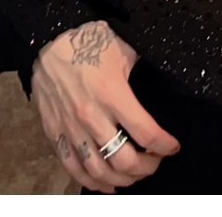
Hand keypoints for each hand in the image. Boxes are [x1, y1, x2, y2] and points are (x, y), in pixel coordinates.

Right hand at [31, 20, 181, 193]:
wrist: (48, 39)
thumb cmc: (88, 40)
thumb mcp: (123, 47)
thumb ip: (142, 66)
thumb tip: (164, 74)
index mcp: (112, 93)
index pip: (145, 132)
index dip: (164, 145)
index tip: (173, 147)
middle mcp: (91, 116)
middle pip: (123, 160)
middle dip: (146, 167)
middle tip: (155, 162)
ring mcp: (71, 127)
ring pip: (99, 171)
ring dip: (121, 179)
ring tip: (133, 175)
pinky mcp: (55, 132)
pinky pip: (73, 167)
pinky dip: (91, 181)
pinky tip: (105, 183)